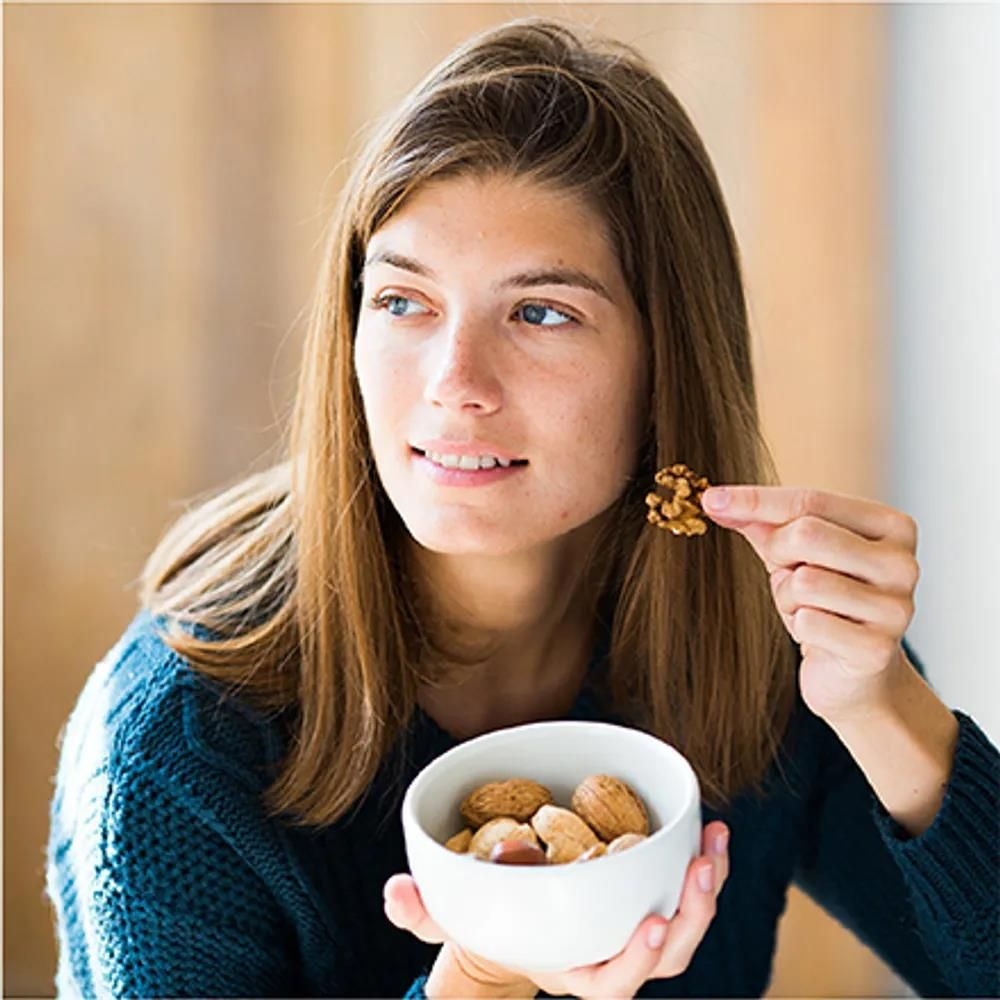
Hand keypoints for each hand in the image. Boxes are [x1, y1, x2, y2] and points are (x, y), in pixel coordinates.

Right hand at [384, 820, 729, 998]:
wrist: (512, 925)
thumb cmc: (482, 924)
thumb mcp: (448, 918)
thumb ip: (422, 910)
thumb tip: (395, 888)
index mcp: (570, 969)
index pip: (609, 983)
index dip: (634, 960)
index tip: (653, 924)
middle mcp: (609, 956)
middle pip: (666, 958)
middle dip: (692, 916)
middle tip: (700, 869)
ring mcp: (631, 929)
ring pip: (686, 926)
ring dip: (707, 886)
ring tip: (715, 840)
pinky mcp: (643, 898)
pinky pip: (681, 891)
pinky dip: (699, 863)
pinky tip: (708, 829)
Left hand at [702, 485, 919, 724]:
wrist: (854, 676)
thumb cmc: (825, 602)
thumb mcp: (795, 553)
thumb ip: (762, 522)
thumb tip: (716, 500)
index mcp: (892, 527)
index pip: (811, 501)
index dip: (756, 500)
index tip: (711, 498)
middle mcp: (902, 563)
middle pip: (807, 534)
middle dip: (779, 555)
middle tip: (787, 574)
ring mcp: (895, 608)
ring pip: (804, 581)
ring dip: (788, 597)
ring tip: (807, 609)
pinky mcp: (876, 649)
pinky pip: (809, 622)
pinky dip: (799, 627)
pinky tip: (819, 635)